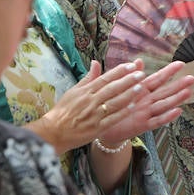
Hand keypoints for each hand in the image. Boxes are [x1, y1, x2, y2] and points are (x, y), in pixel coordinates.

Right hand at [31, 61, 145, 153]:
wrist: (53, 132)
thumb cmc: (63, 111)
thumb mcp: (73, 91)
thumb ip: (87, 78)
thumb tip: (96, 62)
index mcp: (85, 91)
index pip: (105, 78)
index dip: (119, 72)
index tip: (131, 66)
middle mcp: (91, 101)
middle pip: (112, 89)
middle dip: (128, 80)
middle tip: (141, 74)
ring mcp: (94, 115)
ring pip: (115, 102)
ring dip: (129, 94)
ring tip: (140, 87)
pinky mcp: (97, 128)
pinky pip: (112, 119)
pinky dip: (123, 112)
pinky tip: (133, 106)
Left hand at [97, 59, 193, 142]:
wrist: (103, 127)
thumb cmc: (111, 105)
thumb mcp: (118, 87)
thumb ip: (128, 74)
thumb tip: (139, 60)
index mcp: (141, 90)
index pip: (158, 78)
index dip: (169, 71)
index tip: (181, 63)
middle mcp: (147, 101)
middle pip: (165, 91)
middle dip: (179, 85)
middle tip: (192, 78)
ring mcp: (146, 113)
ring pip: (164, 104)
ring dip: (176, 99)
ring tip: (188, 92)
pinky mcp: (143, 125)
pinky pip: (156, 121)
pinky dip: (167, 117)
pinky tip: (178, 111)